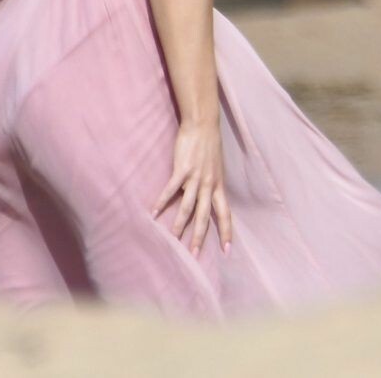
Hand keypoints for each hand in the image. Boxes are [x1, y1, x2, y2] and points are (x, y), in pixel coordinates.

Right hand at [154, 119, 232, 256]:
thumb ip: (211, 185)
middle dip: (199, 236)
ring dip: (179, 224)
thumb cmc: (209, 145)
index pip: (225, 213)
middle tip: (194, 255)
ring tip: (173, 239)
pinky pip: (170, 190)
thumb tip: (203, 199)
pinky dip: (162, 202)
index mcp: (219, 185)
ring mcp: (195, 177)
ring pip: (188, 206)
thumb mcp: (216, 168)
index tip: (227, 250)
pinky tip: (154, 213)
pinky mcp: (182, 169)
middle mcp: (209, 184)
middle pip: (204, 216)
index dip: (226, 232)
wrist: (203, 124)